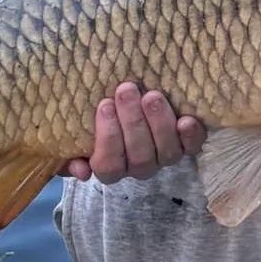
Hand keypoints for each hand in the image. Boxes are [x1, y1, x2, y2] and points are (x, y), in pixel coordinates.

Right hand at [63, 81, 205, 183]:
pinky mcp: (186, 145)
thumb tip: (80, 171)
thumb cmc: (94, 118)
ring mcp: (163, 156)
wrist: (124, 103)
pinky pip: (192, 147)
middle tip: (126, 90)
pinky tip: (186, 120)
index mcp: (110, 166)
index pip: (109, 166)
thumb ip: (68, 154)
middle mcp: (139, 166)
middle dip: (133, 123)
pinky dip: (191, 136)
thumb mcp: (73, 136)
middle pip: (139, 158)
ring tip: (151, 96)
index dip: (108, 139)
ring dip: (159, 124)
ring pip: (166, 153)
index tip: (105, 105)